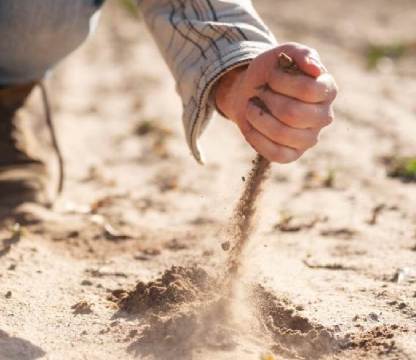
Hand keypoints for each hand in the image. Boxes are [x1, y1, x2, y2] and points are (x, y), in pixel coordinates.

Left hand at [215, 42, 336, 162]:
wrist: (249, 93)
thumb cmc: (270, 72)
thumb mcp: (283, 53)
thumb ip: (301, 54)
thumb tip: (316, 69)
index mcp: (328, 90)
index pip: (308, 90)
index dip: (281, 81)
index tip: (270, 75)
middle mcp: (324, 117)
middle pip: (292, 114)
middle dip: (267, 100)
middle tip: (260, 92)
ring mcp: (309, 139)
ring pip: (281, 134)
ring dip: (258, 117)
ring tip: (251, 106)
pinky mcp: (293, 155)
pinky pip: (275, 154)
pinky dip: (256, 138)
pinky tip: (250, 124)